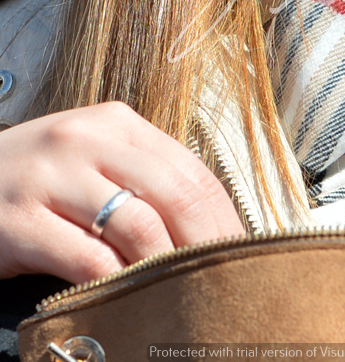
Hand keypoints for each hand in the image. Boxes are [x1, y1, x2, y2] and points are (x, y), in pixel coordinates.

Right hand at [0, 102, 244, 283]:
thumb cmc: (36, 181)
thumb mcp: (91, 162)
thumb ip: (142, 180)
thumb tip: (209, 226)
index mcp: (116, 122)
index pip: (192, 169)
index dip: (225, 218)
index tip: (243, 256)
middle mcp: (87, 139)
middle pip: (175, 193)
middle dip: (208, 245)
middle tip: (224, 286)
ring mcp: (51, 176)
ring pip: (137, 225)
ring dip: (168, 269)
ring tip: (185, 299)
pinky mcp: (19, 220)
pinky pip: (86, 259)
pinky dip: (117, 285)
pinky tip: (129, 300)